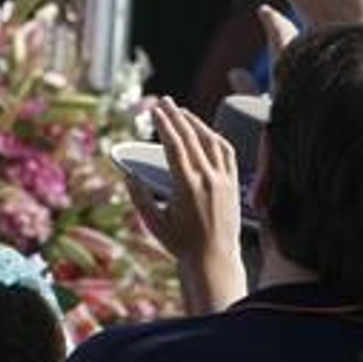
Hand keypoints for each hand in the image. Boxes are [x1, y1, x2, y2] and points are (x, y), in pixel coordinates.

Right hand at [129, 99, 245, 313]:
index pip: (174, 145)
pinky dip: (215, 138)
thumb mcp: (153, 222)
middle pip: (191, 137)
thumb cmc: (181, 244)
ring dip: (196, 123)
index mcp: (187, 185)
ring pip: (211, 141)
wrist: (215, 260)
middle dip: (176, 116)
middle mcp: (208, 179)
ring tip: (182, 112)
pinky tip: (206, 132)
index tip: (155, 110)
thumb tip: (127, 174)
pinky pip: (227, 154)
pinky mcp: (235, 185)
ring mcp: (224, 181)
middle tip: (164, 101)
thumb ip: (138, 196)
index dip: (163, 124)